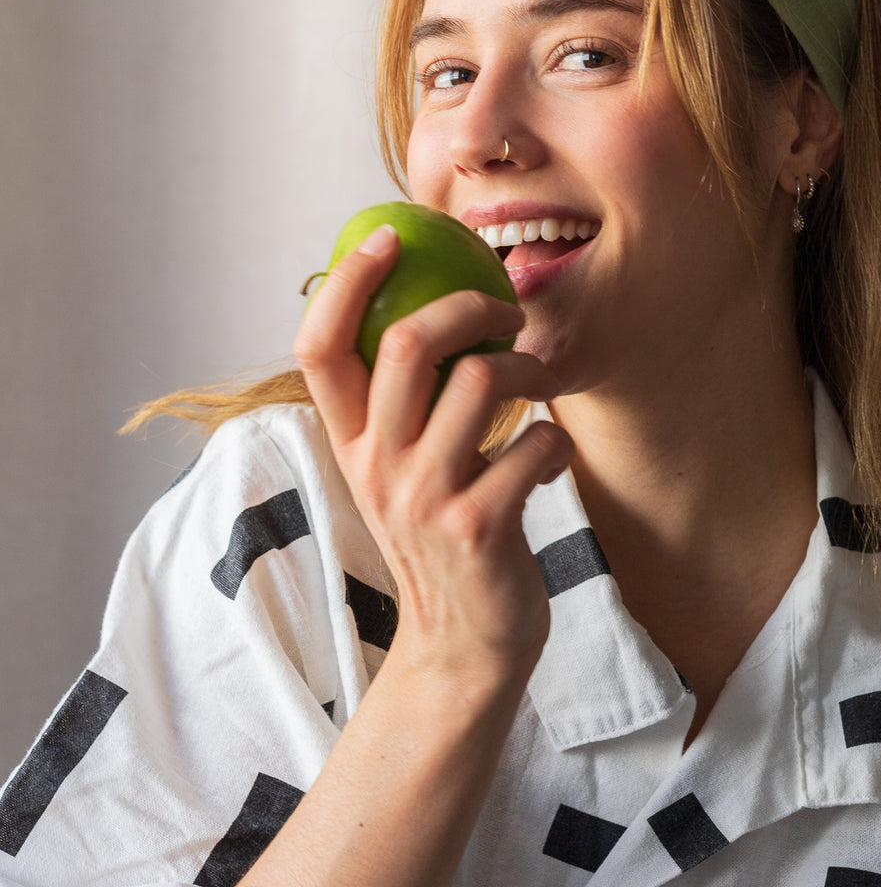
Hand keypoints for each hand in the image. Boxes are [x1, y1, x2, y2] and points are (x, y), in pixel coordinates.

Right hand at [293, 225, 573, 678]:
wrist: (462, 649)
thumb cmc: (441, 542)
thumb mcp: (398, 475)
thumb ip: (400, 407)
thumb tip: (430, 310)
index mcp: (350, 444)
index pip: (318, 346)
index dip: (346, 281)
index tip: (389, 237)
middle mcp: (377, 465)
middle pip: (407, 342)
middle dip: (471, 304)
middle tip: (507, 312)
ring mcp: (425, 497)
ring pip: (480, 381)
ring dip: (530, 369)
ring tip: (542, 388)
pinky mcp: (479, 526)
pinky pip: (534, 444)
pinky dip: (556, 441)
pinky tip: (551, 460)